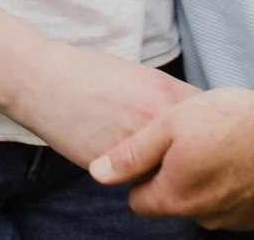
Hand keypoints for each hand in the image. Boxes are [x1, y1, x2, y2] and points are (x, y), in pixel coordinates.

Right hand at [2, 43, 196, 168]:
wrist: (44, 83)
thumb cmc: (90, 74)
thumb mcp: (140, 75)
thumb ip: (170, 97)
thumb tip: (197, 117)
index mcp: (166, 95)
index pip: (210, 120)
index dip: (209, 126)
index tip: (206, 130)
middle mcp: (156, 123)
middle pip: (195, 150)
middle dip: (193, 152)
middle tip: (188, 152)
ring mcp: (135, 148)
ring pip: (167, 170)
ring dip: (166, 167)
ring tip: (156, 157)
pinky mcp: (113, 169)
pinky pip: (138, 179)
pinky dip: (138, 174)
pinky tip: (128, 160)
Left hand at [88, 85, 253, 230]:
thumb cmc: (231, 119)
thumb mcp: (169, 123)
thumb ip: (131, 153)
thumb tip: (98, 173)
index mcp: (176, 199)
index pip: (140, 201)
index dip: (144, 173)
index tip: (160, 148)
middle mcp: (207, 219)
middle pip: (178, 202)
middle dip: (180, 176)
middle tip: (197, 139)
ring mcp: (242, 221)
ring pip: (213, 203)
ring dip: (214, 181)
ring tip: (228, 143)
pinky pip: (247, 203)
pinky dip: (245, 185)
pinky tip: (252, 155)